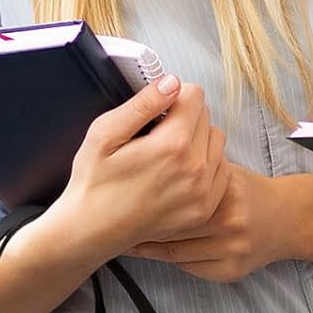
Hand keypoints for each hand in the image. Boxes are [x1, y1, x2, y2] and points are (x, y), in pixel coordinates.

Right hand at [59, 76, 228, 257]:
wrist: (91, 230)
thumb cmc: (94, 182)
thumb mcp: (105, 133)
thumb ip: (143, 104)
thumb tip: (172, 82)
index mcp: (172, 145)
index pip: (195, 95)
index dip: (173, 96)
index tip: (158, 109)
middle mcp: (195, 168)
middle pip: (206, 116)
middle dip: (184, 117)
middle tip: (156, 134)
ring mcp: (204, 191)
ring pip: (217, 142)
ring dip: (198, 140)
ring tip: (167, 153)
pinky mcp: (206, 208)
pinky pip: (221, 170)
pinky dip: (206, 165)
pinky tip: (179, 172)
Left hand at [128, 164, 286, 282]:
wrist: (287, 219)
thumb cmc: (249, 193)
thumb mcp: (225, 172)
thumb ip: (195, 172)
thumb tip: (152, 166)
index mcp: (225, 191)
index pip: (175, 197)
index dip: (147, 200)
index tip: (124, 201)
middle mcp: (229, 222)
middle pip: (173, 227)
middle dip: (144, 226)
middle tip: (120, 223)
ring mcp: (231, 249)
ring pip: (176, 252)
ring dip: (150, 247)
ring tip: (130, 239)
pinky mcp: (231, 271)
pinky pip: (189, 267)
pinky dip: (171, 259)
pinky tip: (157, 252)